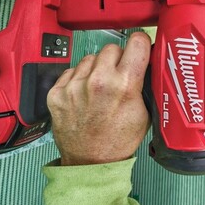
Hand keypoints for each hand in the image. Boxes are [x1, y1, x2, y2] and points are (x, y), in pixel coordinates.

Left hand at [47, 32, 151, 165]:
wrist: (89, 162)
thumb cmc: (118, 141)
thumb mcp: (144, 113)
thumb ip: (143, 84)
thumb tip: (147, 62)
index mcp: (124, 85)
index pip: (136, 41)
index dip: (140, 44)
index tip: (139, 48)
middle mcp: (98, 80)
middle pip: (112, 47)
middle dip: (117, 59)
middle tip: (118, 76)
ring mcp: (74, 86)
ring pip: (90, 58)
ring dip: (96, 68)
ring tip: (99, 89)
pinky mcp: (57, 92)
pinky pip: (71, 71)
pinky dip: (78, 79)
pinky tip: (85, 95)